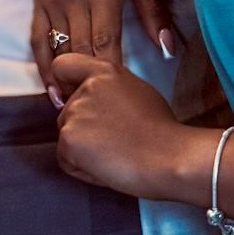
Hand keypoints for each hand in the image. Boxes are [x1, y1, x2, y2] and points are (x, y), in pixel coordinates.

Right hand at [32, 0, 177, 106]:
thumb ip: (152, 9)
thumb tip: (167, 45)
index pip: (106, 40)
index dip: (110, 71)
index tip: (118, 97)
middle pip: (81, 49)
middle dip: (87, 83)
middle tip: (96, 114)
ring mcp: (53, 0)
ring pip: (58, 48)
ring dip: (65, 80)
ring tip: (73, 110)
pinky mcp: (38, 0)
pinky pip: (39, 38)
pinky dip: (43, 64)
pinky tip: (51, 86)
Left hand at [51, 51, 182, 198]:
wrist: (170, 156)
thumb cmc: (163, 133)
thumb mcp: (139, 93)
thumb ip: (112, 91)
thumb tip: (101, 103)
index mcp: (106, 72)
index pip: (64, 66)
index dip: (64, 84)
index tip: (71, 98)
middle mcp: (87, 87)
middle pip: (66, 111)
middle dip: (82, 129)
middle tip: (114, 141)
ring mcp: (75, 112)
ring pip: (66, 137)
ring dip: (83, 151)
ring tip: (115, 154)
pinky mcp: (69, 138)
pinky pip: (66, 159)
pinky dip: (82, 169)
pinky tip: (108, 166)